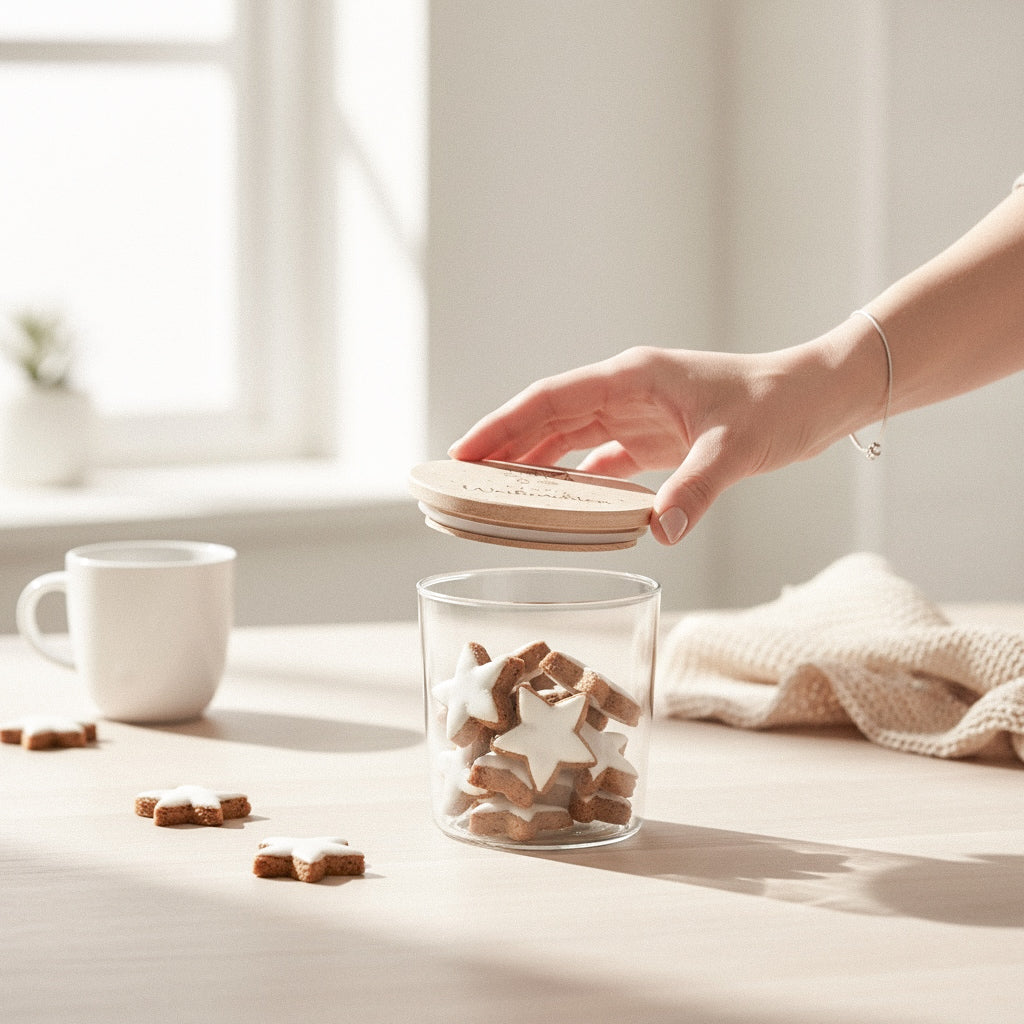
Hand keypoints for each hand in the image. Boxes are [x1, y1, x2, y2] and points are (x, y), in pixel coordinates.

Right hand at [448, 344, 842, 544]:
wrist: (818, 396)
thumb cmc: (780, 405)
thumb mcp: (737, 447)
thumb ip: (695, 488)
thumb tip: (659, 532)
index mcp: (633, 377)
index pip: (550, 399)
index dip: (502, 424)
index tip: (463, 451)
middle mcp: (628, 391)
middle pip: (549, 418)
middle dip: (504, 445)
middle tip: (460, 478)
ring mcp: (640, 413)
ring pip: (570, 437)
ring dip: (533, 462)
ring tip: (495, 491)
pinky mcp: (656, 437)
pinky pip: (600, 458)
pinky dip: (575, 478)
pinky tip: (559, 502)